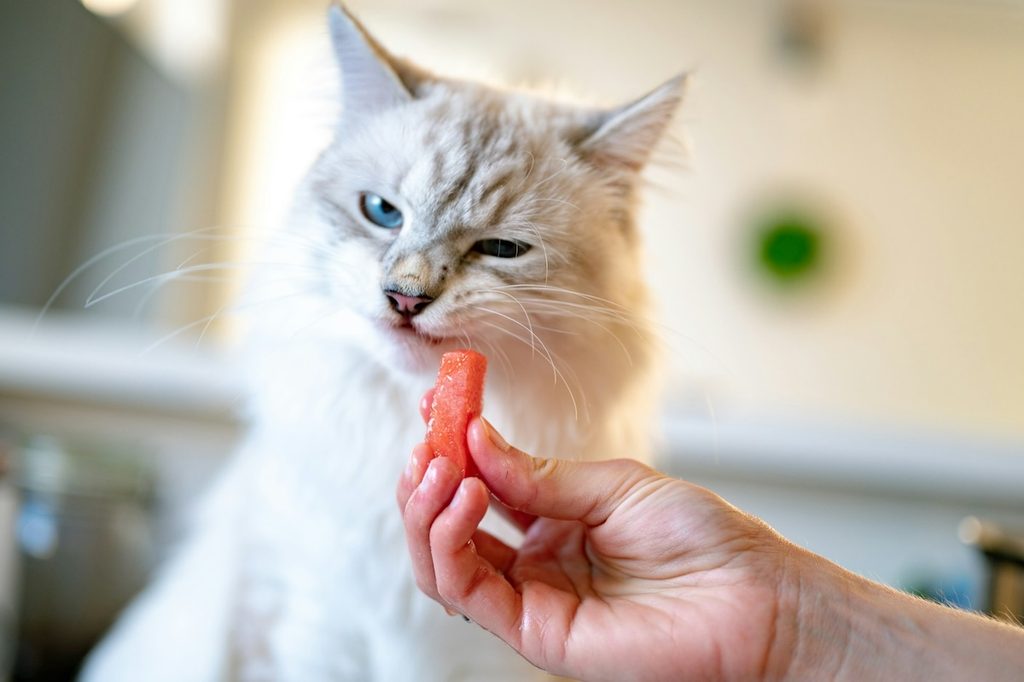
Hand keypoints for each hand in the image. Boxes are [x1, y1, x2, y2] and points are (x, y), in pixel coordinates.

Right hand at [396, 410, 802, 680]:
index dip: (451, 447)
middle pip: (450, 526)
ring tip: (441, 464)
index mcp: (554, 525)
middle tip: (430, 433)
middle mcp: (536, 564)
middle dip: (429, 477)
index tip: (434, 403)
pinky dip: (451, 540)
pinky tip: (467, 494)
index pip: (480, 486)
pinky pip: (469, 591)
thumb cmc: (703, 538)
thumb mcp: (612, 484)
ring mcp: (533, 600)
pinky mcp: (537, 634)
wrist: (754, 595)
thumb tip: (475, 437)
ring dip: (426, 510)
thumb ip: (538, 474)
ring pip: (443, 563)